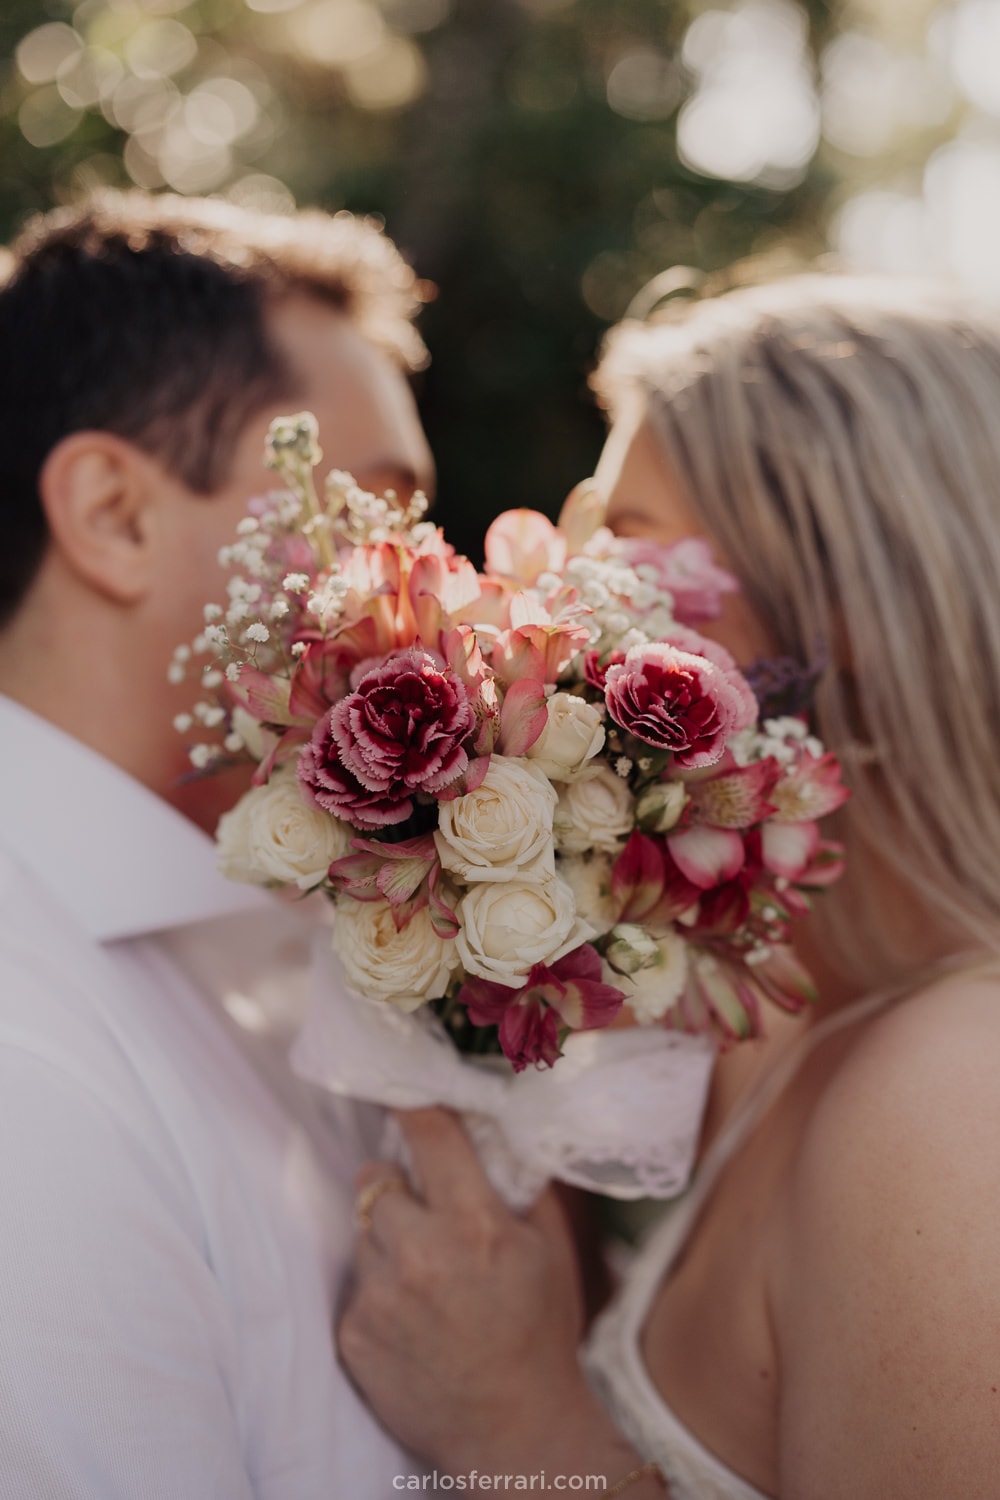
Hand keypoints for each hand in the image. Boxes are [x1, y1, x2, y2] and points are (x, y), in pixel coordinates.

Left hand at [337, 1108, 613, 1475]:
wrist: (515, 1435)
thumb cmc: (541, 1336)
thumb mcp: (550, 1250)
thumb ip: (523, 1181)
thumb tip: (497, 1126)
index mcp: (474, 1225)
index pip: (428, 1135)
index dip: (411, 1104)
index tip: (399, 1089)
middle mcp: (419, 1254)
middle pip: (377, 1181)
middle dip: (398, 1188)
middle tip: (427, 1216)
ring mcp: (379, 1296)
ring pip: (363, 1232)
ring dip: (387, 1241)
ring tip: (428, 1279)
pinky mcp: (353, 1334)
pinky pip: (355, 1285)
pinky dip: (378, 1292)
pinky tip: (413, 1320)